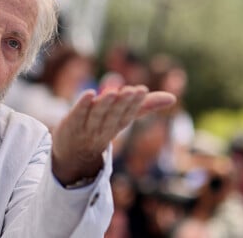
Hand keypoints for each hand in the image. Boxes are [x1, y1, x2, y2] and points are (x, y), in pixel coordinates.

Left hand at [51, 85, 174, 184]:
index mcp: (117, 125)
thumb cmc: (102, 128)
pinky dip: (82, 105)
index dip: (134, 103)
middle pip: (114, 116)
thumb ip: (144, 106)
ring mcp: (86, 128)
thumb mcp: (122, 117)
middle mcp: (103, 128)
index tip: (142, 90)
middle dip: (123, 104)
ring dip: (105, 105)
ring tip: (113, 93)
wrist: (72, 152)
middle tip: (131, 91)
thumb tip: (172, 98)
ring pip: (97, 116)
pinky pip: (77, 115)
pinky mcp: (70, 125)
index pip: (127, 115)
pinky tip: (88, 94)